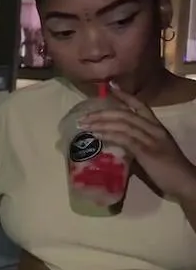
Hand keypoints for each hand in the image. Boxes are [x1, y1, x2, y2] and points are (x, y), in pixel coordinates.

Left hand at [80, 83, 195, 200]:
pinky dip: (109, 135)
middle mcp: (154, 129)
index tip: (110, 87)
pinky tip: (97, 135)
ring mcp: (150, 139)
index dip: (125, 96)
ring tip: (85, 125)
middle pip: (125, 114)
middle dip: (102, 113)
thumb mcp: (151, 151)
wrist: (184, 182)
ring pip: (122, 124)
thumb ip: (135, 144)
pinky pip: (124, 139)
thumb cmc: (167, 169)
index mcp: (156, 127)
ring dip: (101, 124)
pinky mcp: (146, 151)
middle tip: (84, 116)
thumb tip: (116, 143)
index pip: (140, 106)